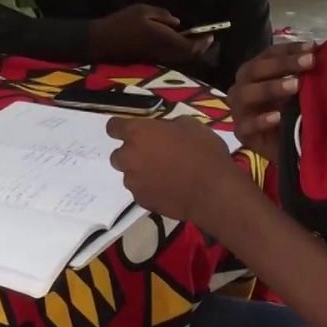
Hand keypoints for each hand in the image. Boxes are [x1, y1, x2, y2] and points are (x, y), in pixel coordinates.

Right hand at [87, 4, 212, 66]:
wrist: (101, 41)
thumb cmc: (121, 23)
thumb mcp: (142, 10)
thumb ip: (163, 15)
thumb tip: (178, 23)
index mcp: (163, 39)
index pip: (190, 46)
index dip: (203, 42)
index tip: (210, 34)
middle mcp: (163, 52)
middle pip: (188, 56)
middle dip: (200, 48)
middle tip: (206, 37)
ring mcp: (157, 58)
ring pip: (180, 58)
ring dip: (190, 50)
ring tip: (195, 39)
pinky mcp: (150, 59)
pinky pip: (172, 57)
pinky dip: (180, 51)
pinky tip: (178, 41)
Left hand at [106, 116, 252, 227]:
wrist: (212, 192)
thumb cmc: (203, 152)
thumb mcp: (190, 126)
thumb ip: (168, 125)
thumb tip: (164, 130)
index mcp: (137, 133)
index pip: (113, 126)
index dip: (121, 128)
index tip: (132, 130)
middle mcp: (128, 157)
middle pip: (118, 154)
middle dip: (132, 154)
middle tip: (154, 155)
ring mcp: (133, 181)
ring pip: (130, 175)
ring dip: (141, 172)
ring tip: (164, 175)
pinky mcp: (141, 200)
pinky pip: (140, 191)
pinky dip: (150, 189)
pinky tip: (168, 189)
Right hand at [228, 41, 315, 162]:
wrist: (288, 149)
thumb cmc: (292, 115)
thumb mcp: (301, 92)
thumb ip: (306, 76)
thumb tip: (325, 55)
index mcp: (256, 73)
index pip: (268, 54)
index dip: (290, 49)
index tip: (312, 48)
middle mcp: (243, 87)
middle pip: (255, 70)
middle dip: (283, 64)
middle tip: (309, 62)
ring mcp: (239, 110)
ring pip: (246, 94)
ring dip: (271, 87)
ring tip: (296, 86)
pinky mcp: (242, 133)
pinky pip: (247, 125)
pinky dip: (262, 120)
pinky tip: (278, 117)